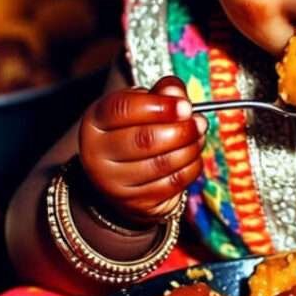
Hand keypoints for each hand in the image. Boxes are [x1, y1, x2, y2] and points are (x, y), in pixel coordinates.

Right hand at [78, 75, 204, 223]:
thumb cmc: (134, 130)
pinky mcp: (135, 203)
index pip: (122, 109)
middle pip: (144, 139)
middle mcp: (96, 154)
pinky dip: (191, 167)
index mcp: (95, 121)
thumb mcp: (142, 105)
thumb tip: (176, 92)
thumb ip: (161, 93)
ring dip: (190, 148)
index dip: (159, 105)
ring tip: (199, 136)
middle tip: (199, 122)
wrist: (119, 176)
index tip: (186, 106)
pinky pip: (173, 184)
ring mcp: (113, 183)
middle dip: (181, 130)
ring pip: (161, 164)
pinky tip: (193, 156)